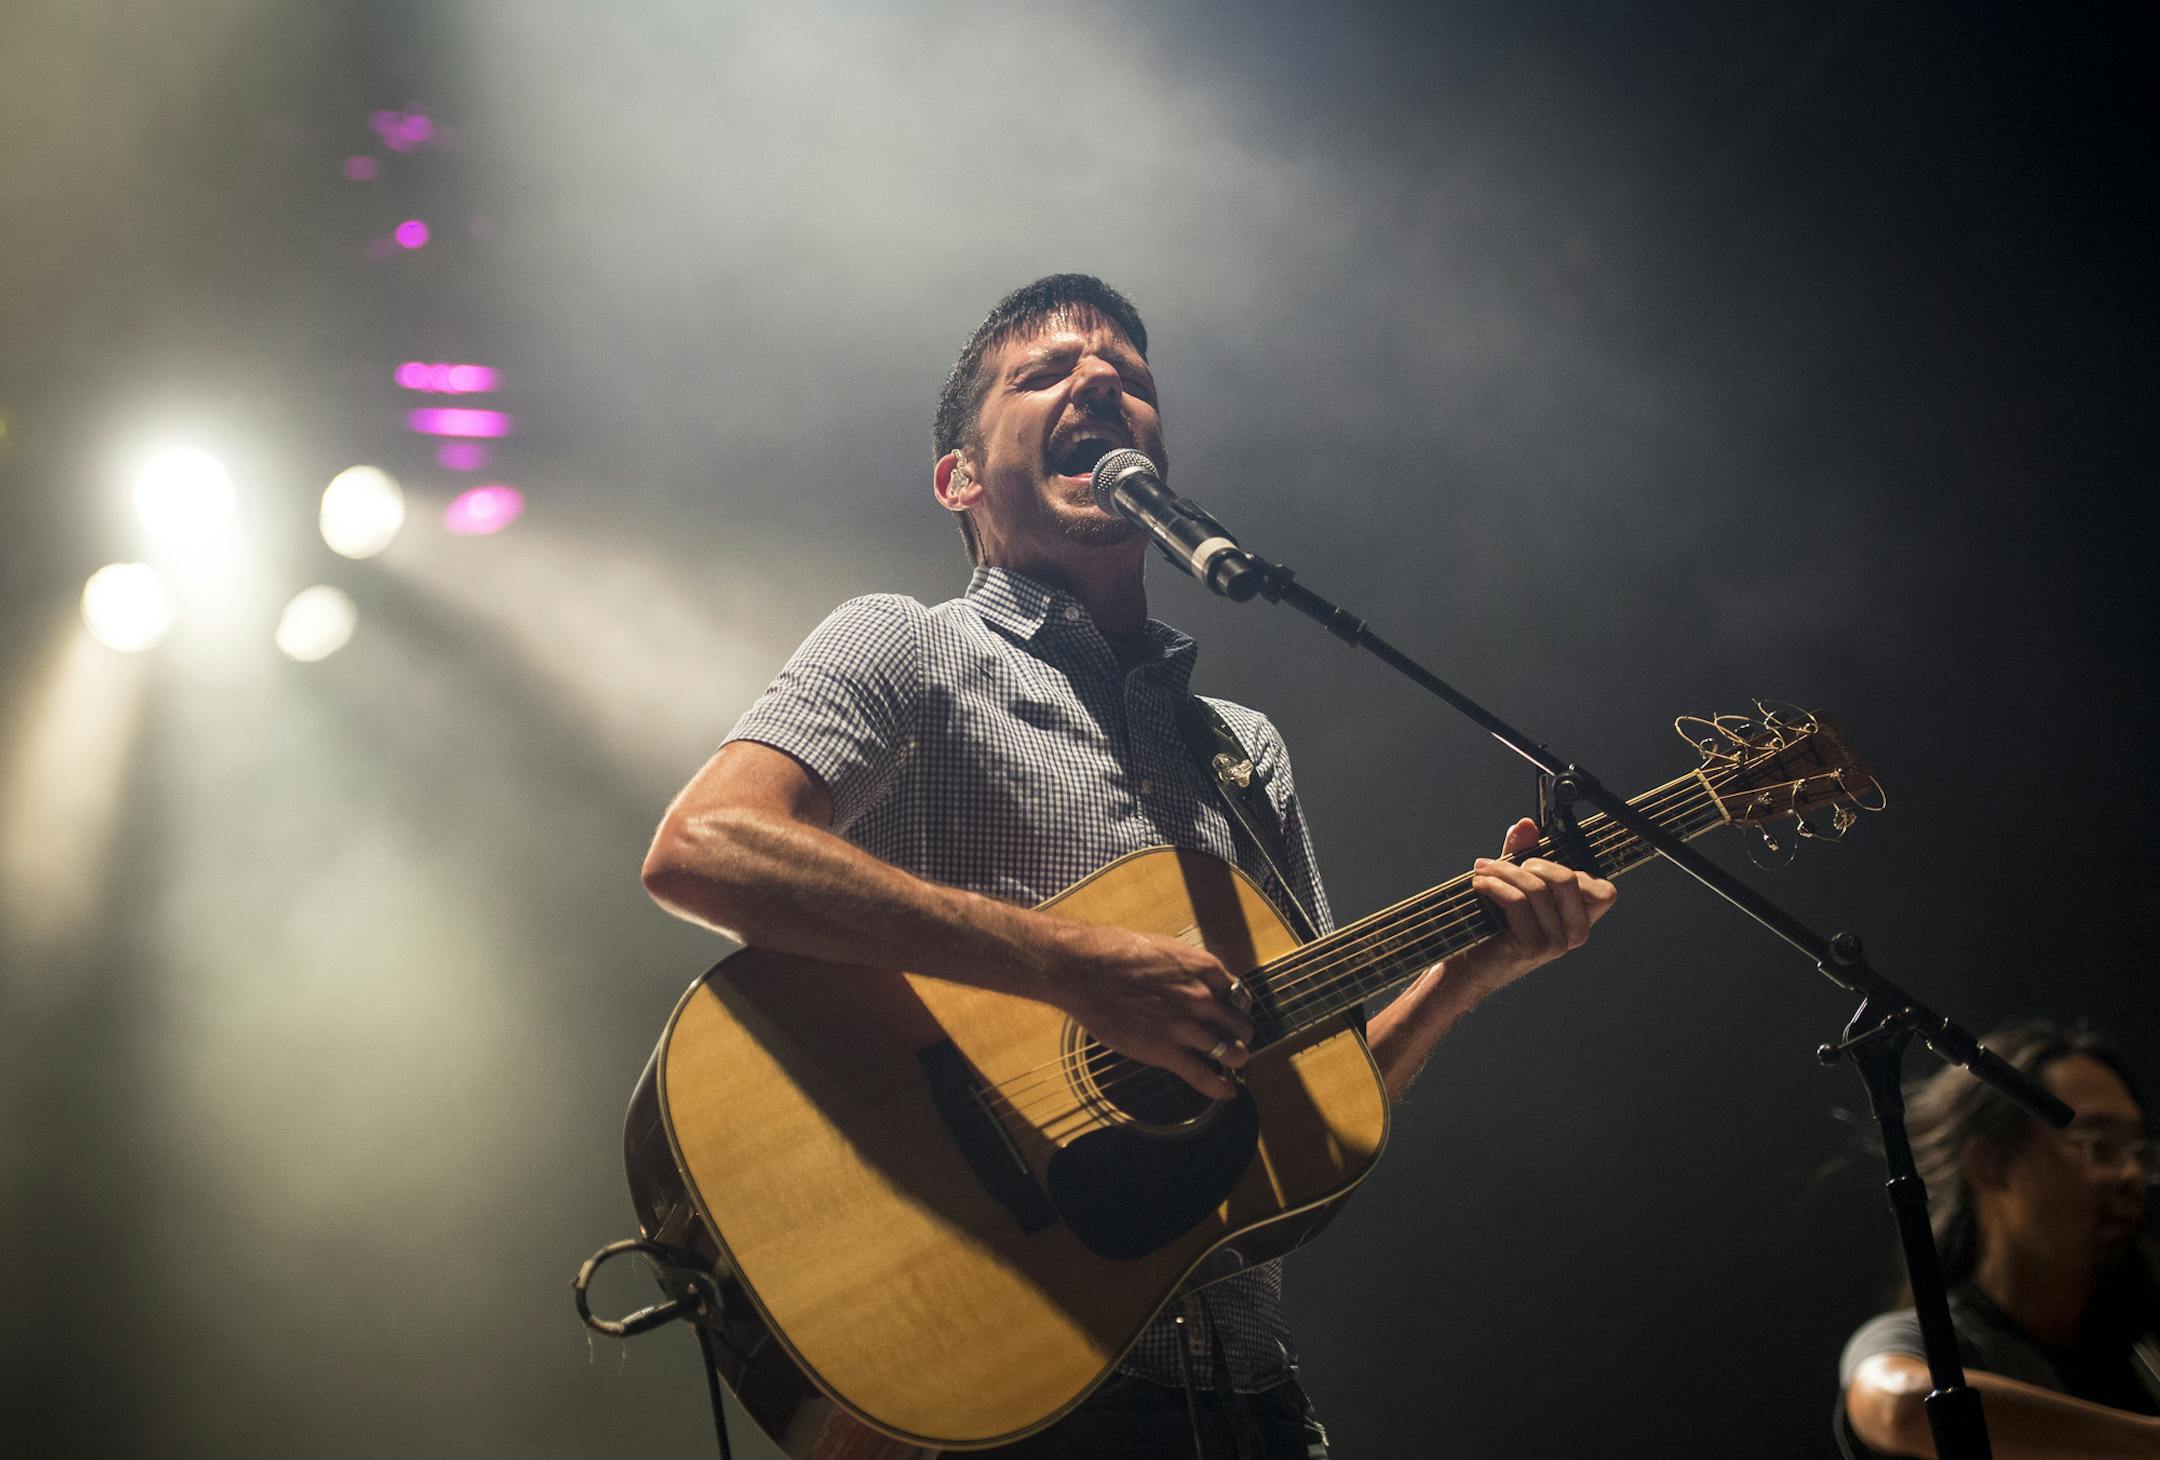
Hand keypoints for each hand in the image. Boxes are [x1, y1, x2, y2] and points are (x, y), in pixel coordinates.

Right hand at [1048, 921, 1253, 1098]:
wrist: (1083, 971)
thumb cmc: (1117, 952)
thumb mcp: (1165, 948)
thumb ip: (1187, 968)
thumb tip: (1195, 980)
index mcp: (1204, 969)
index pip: (1239, 994)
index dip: (1236, 1007)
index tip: (1231, 1014)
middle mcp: (1202, 998)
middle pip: (1240, 1025)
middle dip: (1239, 1034)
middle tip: (1232, 1039)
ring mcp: (1184, 1026)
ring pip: (1230, 1052)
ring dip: (1234, 1059)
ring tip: (1232, 1062)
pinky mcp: (1164, 1051)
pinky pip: (1202, 1075)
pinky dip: (1219, 1087)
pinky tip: (1227, 1091)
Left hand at [1449, 818, 1617, 1001]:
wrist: (1465, 967)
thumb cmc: (1490, 924)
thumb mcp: (1511, 883)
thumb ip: (1522, 854)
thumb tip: (1526, 824)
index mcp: (1579, 919)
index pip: (1604, 891)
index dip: (1569, 868)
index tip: (1532, 865)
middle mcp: (1575, 933)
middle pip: (1569, 880)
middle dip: (1532, 863)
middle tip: (1502, 866)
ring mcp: (1557, 943)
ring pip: (1538, 888)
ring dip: (1503, 872)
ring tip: (1482, 872)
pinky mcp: (1533, 947)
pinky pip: (1519, 902)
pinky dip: (1495, 887)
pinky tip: (1479, 885)